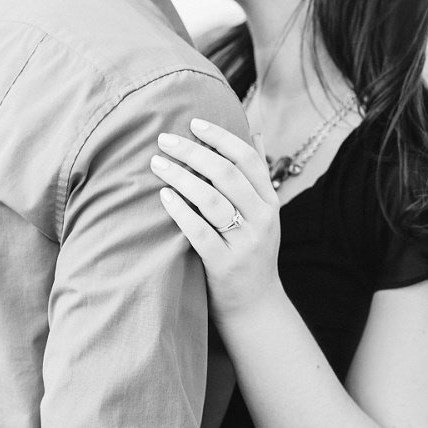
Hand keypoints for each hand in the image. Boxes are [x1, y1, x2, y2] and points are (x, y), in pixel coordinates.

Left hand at [151, 118, 282, 321]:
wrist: (256, 304)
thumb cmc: (252, 251)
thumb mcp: (265, 213)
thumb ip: (257, 175)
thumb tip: (255, 131)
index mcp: (270, 202)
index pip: (248, 159)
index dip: (220, 137)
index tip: (194, 122)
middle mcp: (262, 219)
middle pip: (226, 174)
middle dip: (193, 152)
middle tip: (164, 140)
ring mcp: (245, 242)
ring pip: (212, 200)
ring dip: (181, 178)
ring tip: (157, 164)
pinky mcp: (225, 264)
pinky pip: (199, 232)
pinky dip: (180, 211)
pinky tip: (163, 197)